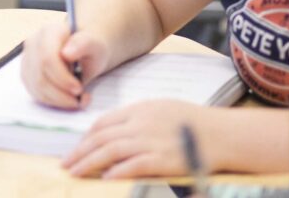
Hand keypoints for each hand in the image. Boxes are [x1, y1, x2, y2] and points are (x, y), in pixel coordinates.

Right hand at [20, 21, 108, 108]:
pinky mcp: (27, 74)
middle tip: (80, 97)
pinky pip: (36, 93)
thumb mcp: (95, 44)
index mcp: (49, 31)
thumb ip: (83, 44)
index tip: (79, 89)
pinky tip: (67, 99)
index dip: (62, 78)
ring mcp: (27, 59)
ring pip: (36, 87)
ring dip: (58, 100)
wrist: (84, 50)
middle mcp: (33, 43)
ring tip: (77, 99)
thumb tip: (66, 53)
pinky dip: (53, 101)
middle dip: (61, 93)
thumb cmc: (90, 47)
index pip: (47, 58)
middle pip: (40, 76)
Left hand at [63, 100, 220, 179]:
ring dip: (88, 163)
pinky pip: (132, 165)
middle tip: (66, 164)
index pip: (104, 122)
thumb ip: (139, 119)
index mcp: (140, 110)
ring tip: (75, 173)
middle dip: (80, 152)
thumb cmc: (195, 123)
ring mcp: (150, 141)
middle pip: (101, 138)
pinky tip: (104, 179)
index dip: (87, 136)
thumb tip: (117, 133)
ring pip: (109, 151)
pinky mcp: (162, 159)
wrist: (223, 133)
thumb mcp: (163, 110)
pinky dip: (116, 172)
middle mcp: (141, 124)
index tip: (77, 148)